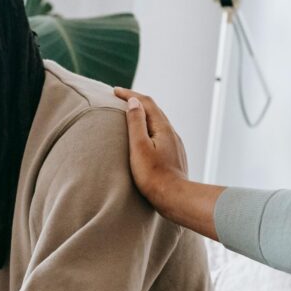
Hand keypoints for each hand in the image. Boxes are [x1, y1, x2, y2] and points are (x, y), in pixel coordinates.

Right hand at [114, 88, 223, 239]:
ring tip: (130, 114)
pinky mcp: (174, 155)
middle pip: (154, 110)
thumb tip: (133, 101)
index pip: (146, 102)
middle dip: (137, 101)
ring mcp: (175, 144)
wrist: (175, 199)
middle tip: (120, 98)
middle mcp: (171, 132)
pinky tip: (144, 136)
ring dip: (144, 114)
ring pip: (158, 122)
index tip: (114, 91)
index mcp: (162, 127)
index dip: (129, 94)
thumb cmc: (153, 176)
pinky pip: (161, 134)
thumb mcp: (139, 147)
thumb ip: (136, 123)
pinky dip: (149, 127)